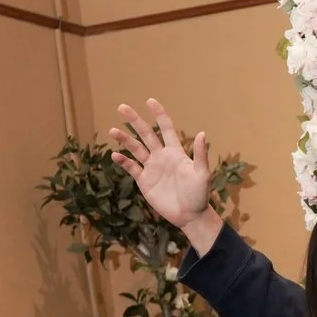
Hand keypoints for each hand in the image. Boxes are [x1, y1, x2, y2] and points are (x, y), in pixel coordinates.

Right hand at [107, 98, 222, 254]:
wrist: (190, 215)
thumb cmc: (200, 195)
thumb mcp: (202, 174)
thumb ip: (200, 155)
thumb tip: (203, 133)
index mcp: (176, 152)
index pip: (166, 128)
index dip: (158, 114)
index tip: (149, 101)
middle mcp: (162, 156)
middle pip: (146, 134)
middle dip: (134, 120)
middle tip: (122, 107)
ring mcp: (152, 168)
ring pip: (135, 148)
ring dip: (124, 139)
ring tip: (113, 130)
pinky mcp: (144, 181)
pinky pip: (131, 167)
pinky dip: (123, 161)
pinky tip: (115, 155)